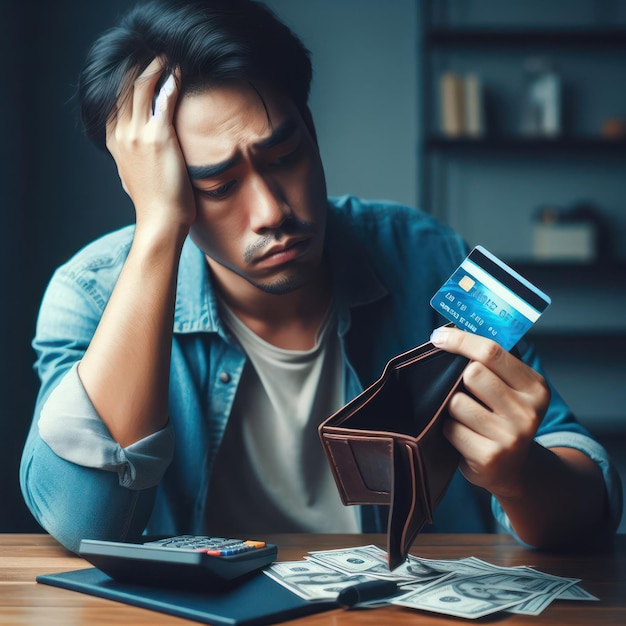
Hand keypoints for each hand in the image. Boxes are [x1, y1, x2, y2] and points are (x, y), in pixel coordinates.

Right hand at [105, 58, 195, 234]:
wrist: (161, 221)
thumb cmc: (154, 203)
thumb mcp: (134, 176)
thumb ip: (132, 158)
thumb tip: (136, 155)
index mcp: (114, 141)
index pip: (116, 99)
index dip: (128, 80)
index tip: (143, 70)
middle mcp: (122, 134)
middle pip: (126, 87)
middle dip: (141, 68)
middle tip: (158, 58)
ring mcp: (137, 134)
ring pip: (141, 86)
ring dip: (156, 67)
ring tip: (168, 59)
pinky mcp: (157, 137)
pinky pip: (163, 98)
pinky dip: (171, 81)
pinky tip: (179, 73)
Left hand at [430, 326, 550, 499]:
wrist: (515, 470)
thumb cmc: (502, 419)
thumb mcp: (511, 390)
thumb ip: (491, 364)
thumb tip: (449, 333)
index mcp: (535, 387)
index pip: (492, 352)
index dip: (461, 340)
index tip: (438, 336)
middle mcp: (528, 412)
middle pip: (472, 373)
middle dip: (459, 380)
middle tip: (464, 391)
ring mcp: (511, 437)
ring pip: (457, 402)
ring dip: (452, 407)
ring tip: (466, 418)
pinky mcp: (490, 457)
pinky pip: (451, 428)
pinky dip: (449, 429)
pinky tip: (464, 436)